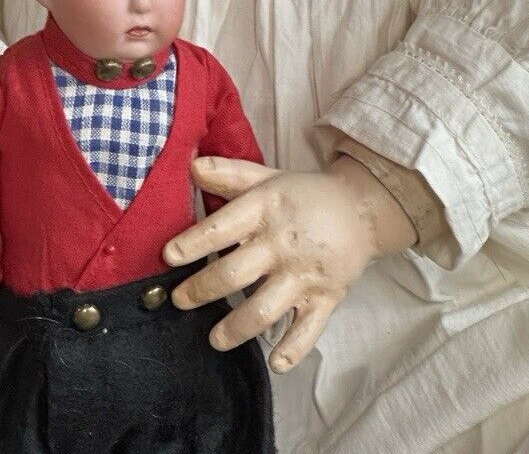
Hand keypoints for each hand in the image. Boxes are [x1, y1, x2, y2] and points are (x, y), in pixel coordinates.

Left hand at [163, 154, 416, 373]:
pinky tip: (275, 362)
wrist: (360, 209)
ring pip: (265, 308)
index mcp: (265, 209)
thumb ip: (229, 174)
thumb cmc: (304, 195)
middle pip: (236, 273)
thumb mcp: (267, 177)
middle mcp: (282, 243)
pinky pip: (308, 329)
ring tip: (214, 339)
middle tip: (179, 301)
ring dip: (236, 327)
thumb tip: (190, 166)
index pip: (223, 227)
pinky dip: (293, 349)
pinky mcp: (326, 297)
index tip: (168, 257)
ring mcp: (304, 274)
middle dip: (202, 290)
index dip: (194, 243)